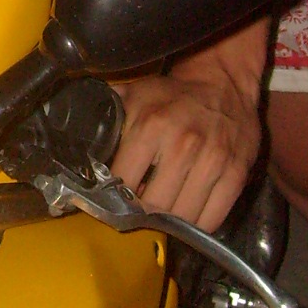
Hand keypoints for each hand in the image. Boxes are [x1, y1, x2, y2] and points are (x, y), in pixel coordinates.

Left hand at [110, 50, 262, 233]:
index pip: (122, 182)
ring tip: (161, 214)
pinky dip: (197, 225)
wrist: (223, 82)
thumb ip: (105, 119)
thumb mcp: (133, 96)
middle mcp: (182, 144)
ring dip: (169, 223)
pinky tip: (187, 214)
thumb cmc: (173, 95)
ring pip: (183, 217)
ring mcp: (213, 160)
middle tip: (137, 213)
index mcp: (150, 124)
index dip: (113, 197)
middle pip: (153, 207)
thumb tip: (71, 140)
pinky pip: (213, 218)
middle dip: (141, 214)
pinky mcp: (236, 173)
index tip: (110, 201)